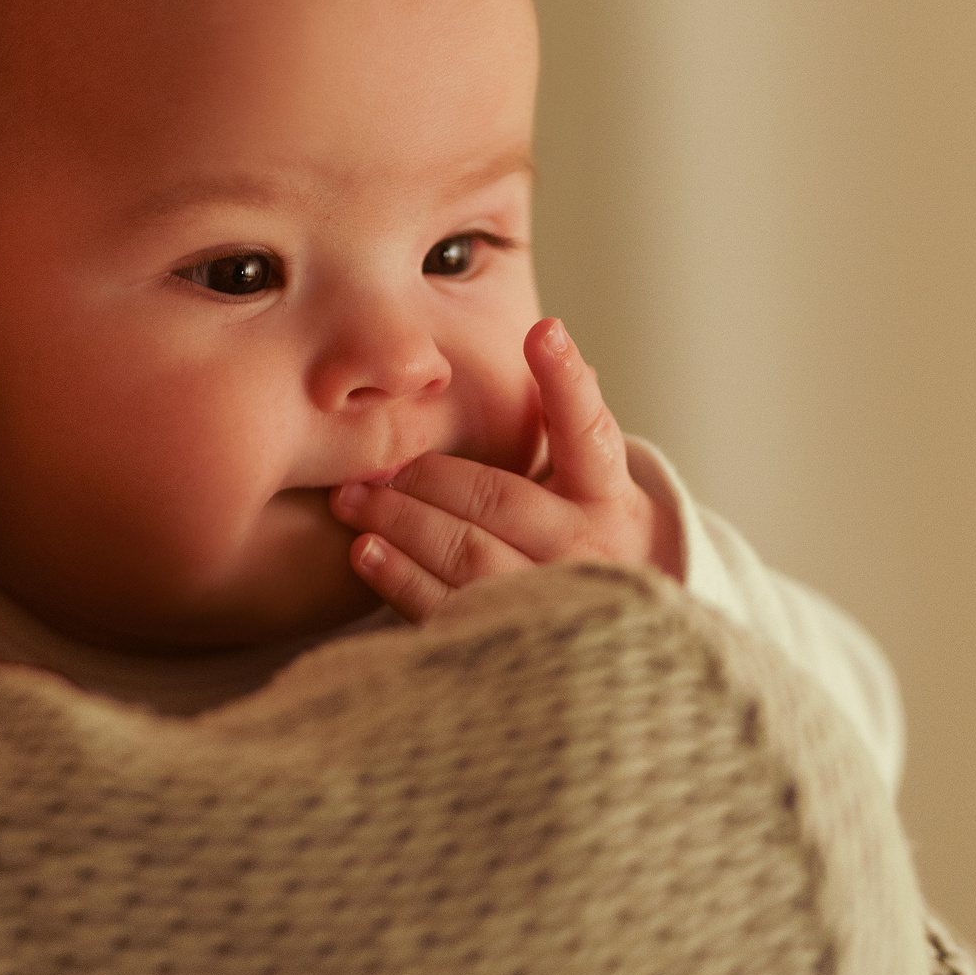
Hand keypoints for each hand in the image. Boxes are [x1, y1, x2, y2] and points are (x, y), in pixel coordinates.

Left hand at [329, 317, 683, 621]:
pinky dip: (399, 577)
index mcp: (609, 498)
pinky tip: (366, 553)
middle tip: (374, 459)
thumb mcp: (597, 485)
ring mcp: (551, 601)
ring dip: (401, 522)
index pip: (589, 431)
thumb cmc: (588, 536)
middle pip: (499, 499)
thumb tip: (543, 334)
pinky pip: (447, 608)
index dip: (567, 382)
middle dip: (428, 475)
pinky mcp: (509, 644)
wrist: (623, 639)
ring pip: (466, 553)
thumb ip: (568, 423)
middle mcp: (588, 550)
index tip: (543, 330)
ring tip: (351, 500)